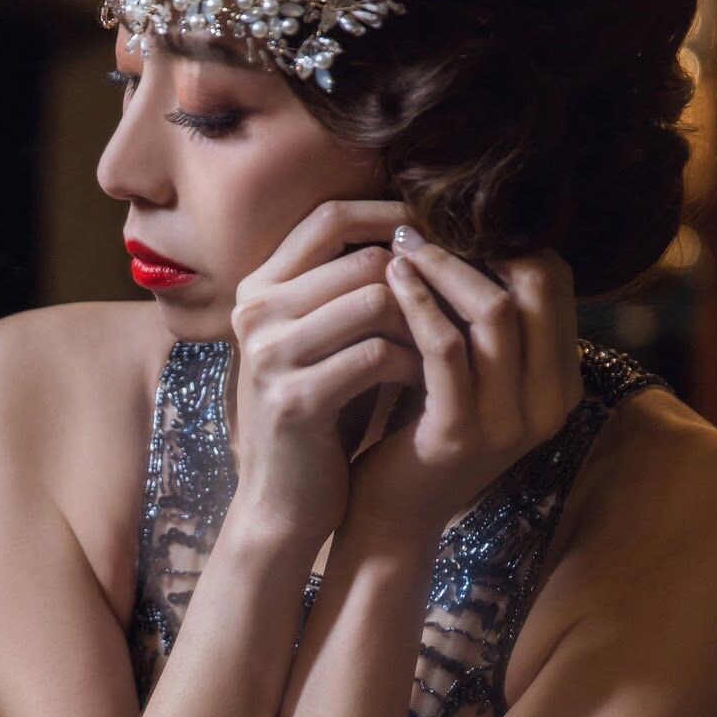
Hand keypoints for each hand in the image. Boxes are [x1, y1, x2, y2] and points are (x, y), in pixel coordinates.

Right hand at [228, 199, 425, 555]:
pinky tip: (427, 381)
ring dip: (423, 322)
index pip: (331, 217)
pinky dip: (413, 363)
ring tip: (445, 345)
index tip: (442, 232)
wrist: (283, 501)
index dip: (392, 216)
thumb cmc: (318, 414)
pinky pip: (376, 355)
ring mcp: (270, 355)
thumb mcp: (321, 341)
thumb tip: (422, 231)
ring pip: (375, 300)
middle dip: (422, 279)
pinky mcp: (295, 400)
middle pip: (364, 258)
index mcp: (260, 288)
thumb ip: (347, 288)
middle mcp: (255, 312)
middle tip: (460, 300)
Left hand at [344, 235, 583, 545]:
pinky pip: (447, 348)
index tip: (454, 220)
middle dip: (479, 245)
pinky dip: (419, 304)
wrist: (391, 516)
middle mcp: (550, 403)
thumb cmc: (421, 431)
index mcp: (561, 384)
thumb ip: (485, 321)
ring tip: (402, 243)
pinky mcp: (462, 433)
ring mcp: (511, 422)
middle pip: (537, 287)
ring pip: (493, 312)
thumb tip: (473, 227)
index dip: (508, 241)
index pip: (556, 283)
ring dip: (443, 267)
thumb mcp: (469, 373)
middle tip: (425, 221)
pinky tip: (391, 280)